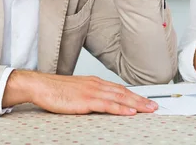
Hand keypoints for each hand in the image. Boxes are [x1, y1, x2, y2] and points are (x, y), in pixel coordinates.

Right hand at [3, 71, 157, 115]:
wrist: (40, 86)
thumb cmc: (55, 90)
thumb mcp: (76, 91)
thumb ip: (90, 96)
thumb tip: (101, 104)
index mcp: (94, 82)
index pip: (119, 89)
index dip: (134, 95)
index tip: (146, 101)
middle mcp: (96, 85)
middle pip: (123, 93)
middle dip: (140, 100)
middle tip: (154, 107)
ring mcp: (92, 92)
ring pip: (119, 98)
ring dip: (136, 104)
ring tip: (148, 110)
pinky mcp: (85, 100)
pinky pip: (107, 105)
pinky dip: (120, 108)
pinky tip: (130, 112)